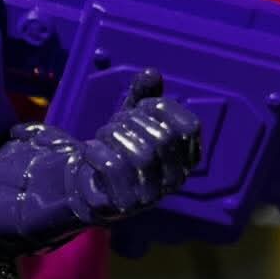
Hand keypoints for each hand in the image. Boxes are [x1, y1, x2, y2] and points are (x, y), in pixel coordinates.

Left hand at [74, 72, 200, 222]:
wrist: (92, 186)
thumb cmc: (120, 149)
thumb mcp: (133, 119)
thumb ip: (144, 96)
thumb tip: (151, 72)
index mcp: (187, 158)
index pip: (189, 127)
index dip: (163, 109)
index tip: (142, 105)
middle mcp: (175, 180)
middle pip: (162, 139)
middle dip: (133, 121)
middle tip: (115, 122)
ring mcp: (151, 197)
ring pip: (139, 154)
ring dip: (113, 135)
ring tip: (102, 134)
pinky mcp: (124, 206)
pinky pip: (113, 168)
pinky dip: (97, 151)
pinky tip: (90, 149)